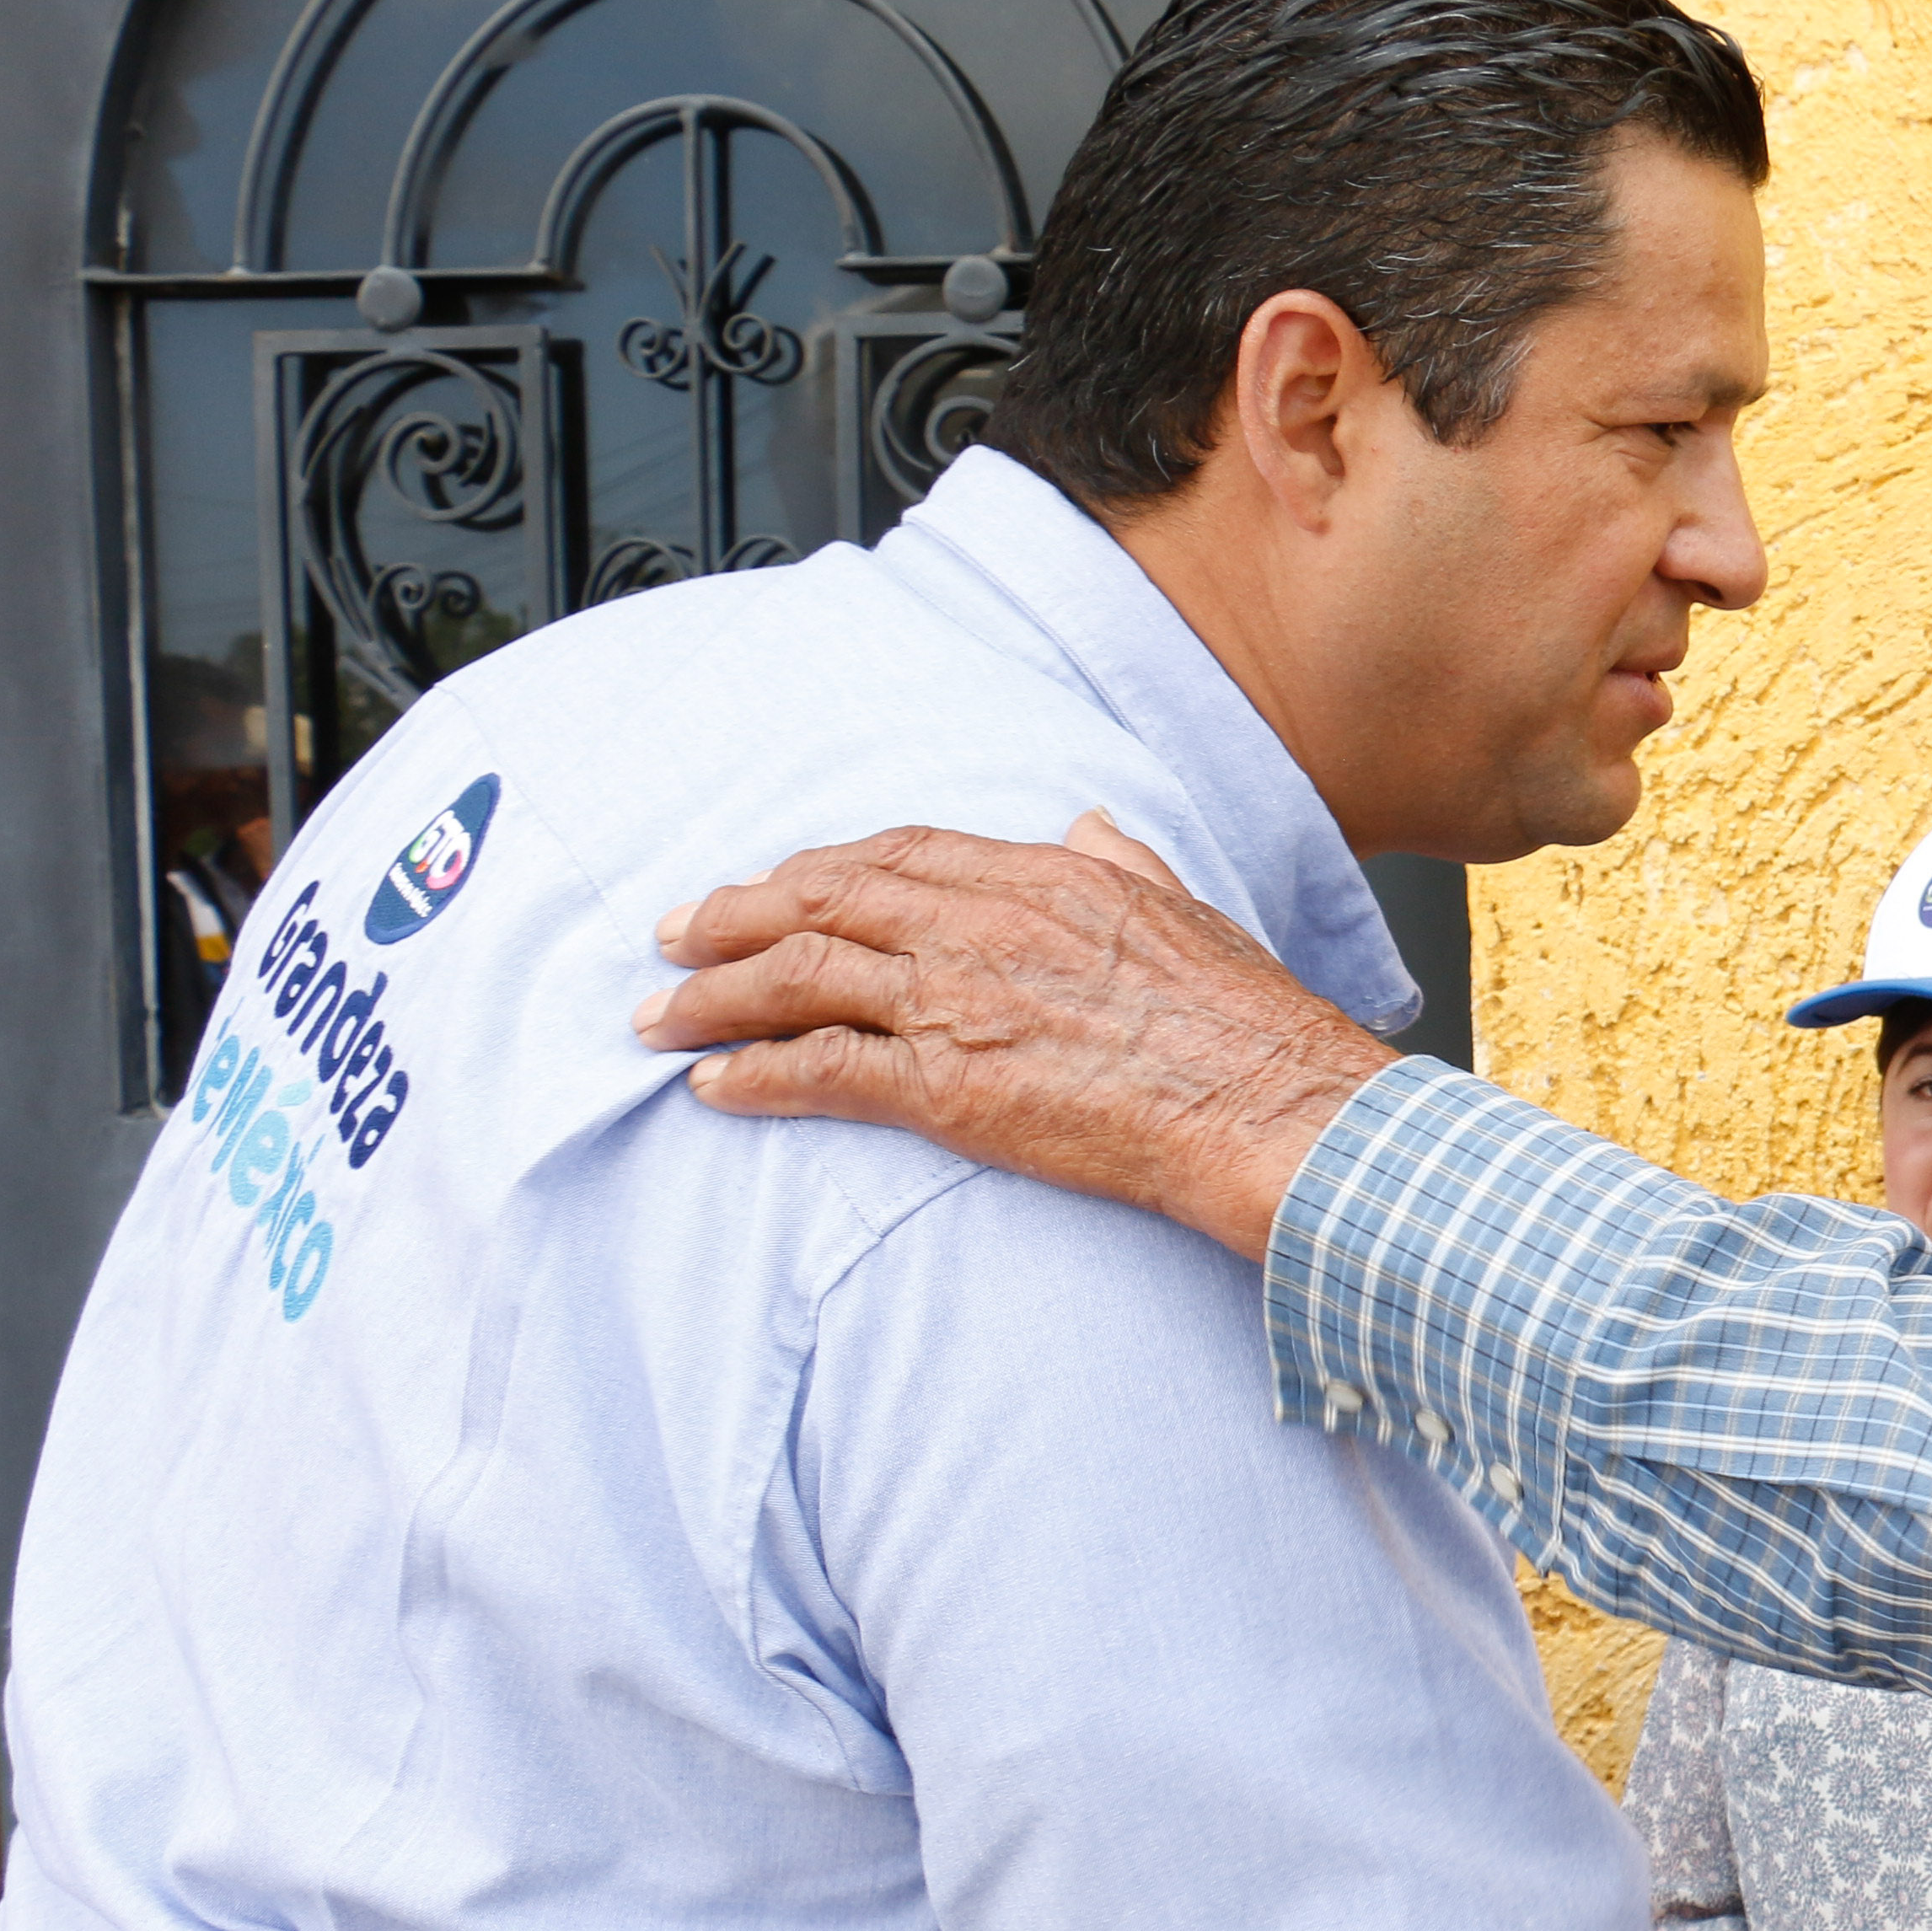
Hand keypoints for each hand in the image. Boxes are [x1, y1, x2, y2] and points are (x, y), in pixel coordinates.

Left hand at [633, 814, 1392, 1257]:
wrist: (1269, 1104)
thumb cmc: (1249, 1026)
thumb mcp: (1190, 914)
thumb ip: (1127, 863)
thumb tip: (1093, 825)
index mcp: (1045, 876)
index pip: (896, 853)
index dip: (818, 867)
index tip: (772, 883)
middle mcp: (985, 926)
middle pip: (823, 901)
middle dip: (733, 916)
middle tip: (675, 935)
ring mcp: (959, 1003)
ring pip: (799, 978)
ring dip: (714, 995)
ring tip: (662, 1015)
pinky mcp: (947, 1086)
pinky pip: (820, 1070)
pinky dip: (753, 1074)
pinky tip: (713, 1085)